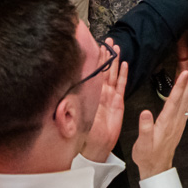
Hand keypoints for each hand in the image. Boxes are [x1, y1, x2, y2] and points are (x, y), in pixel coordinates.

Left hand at [81, 44, 125, 162]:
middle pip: (104, 70)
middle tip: (108, 41)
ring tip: (117, 47)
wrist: (96, 146)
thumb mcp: (74, 115)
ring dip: (115, 61)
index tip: (94, 45)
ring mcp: (109, 97)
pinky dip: (123, 74)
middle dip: (106, 55)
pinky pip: (121, 85)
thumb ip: (71, 102)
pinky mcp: (118, 102)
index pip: (92, 72)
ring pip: (113, 74)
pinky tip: (125, 64)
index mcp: (89, 94)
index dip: (94, 59)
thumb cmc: (84, 133)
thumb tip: (63, 86)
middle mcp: (99, 93)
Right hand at [132, 65, 187, 178]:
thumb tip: (145, 113)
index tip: (185, 74)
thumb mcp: (143, 143)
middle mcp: (175, 121)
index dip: (180, 86)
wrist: (156, 168)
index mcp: (166, 122)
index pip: (174, 100)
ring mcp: (178, 122)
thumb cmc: (147, 155)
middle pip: (184, 98)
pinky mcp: (179, 124)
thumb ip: (145, 128)